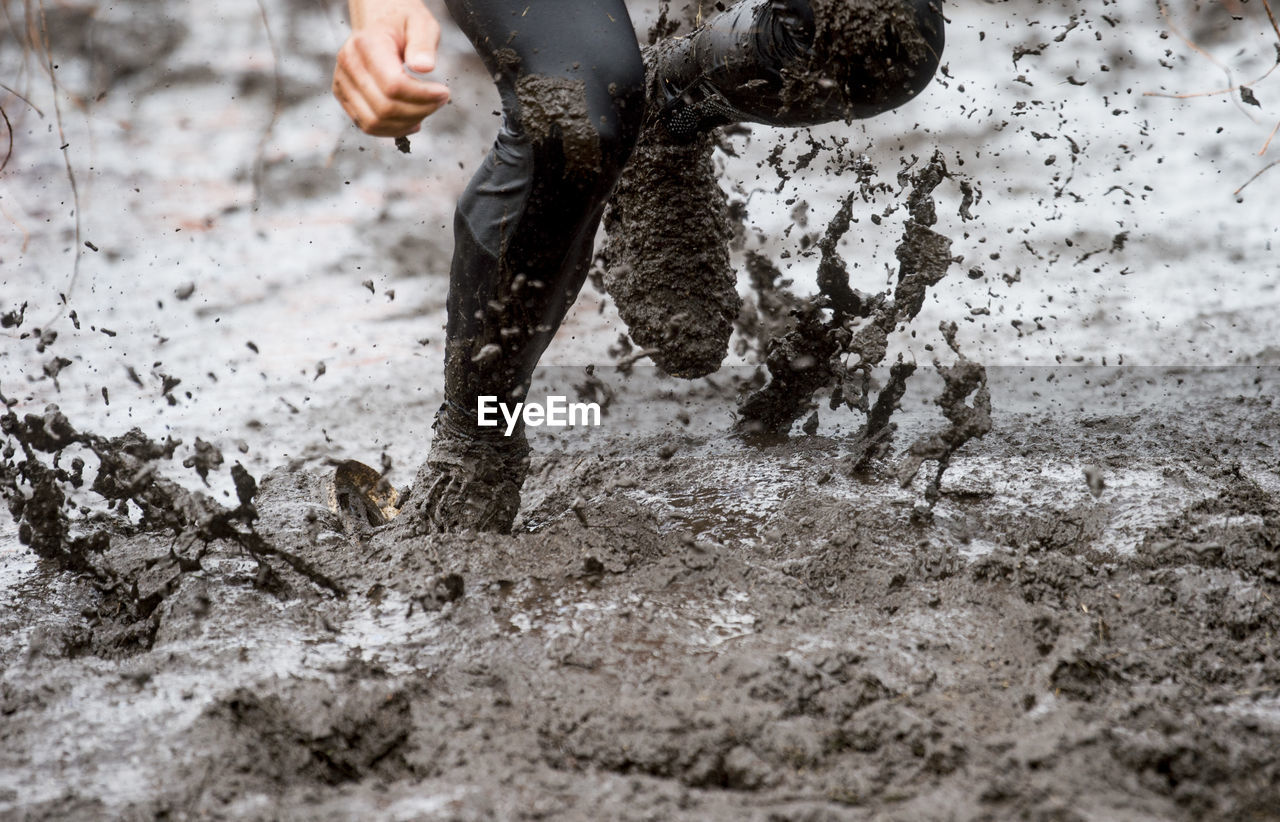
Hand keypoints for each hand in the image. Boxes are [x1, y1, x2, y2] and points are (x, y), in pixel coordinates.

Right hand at [333, 0, 450, 136]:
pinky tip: (412, 121)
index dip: (423, 96)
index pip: (393, 85)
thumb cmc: (402, 23)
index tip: (444, 92)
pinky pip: (368, 125)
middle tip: (440, 101)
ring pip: (375, 122)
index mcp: (365, 44)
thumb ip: (424, 44)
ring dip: (407, 123)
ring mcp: (342, 82)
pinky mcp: (343, 96)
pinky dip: (393, 129)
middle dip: (419, 111)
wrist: (380, 23)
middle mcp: (348, 63)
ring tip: (427, 110)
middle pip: (384, 108)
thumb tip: (424, 67)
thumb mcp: (421, 24)